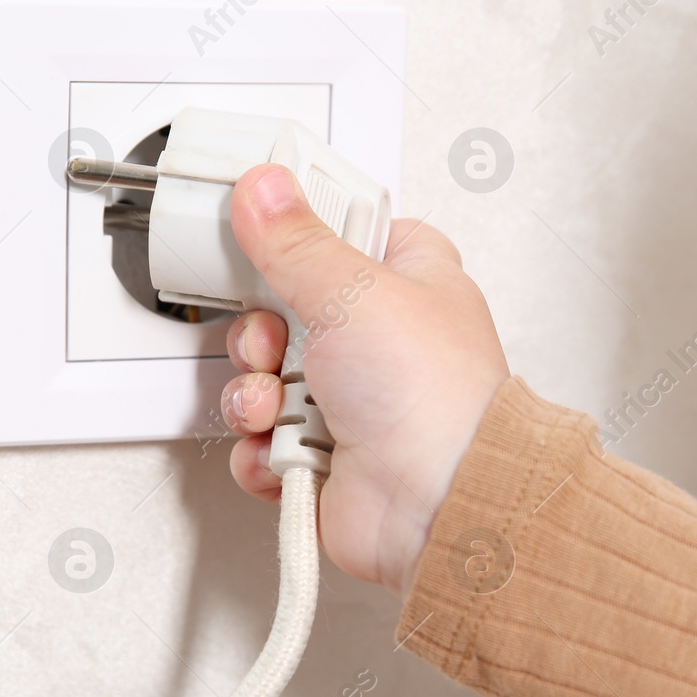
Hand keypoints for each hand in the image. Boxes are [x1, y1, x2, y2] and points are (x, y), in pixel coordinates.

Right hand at [220, 164, 509, 597]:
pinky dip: (263, 451)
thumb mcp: (353, 290)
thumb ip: (296, 240)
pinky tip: (285, 449)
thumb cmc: (435, 400)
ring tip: (278, 404)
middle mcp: (379, 341)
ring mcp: (351, 403)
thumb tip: (265, 189)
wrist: (441, 507)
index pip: (343, 232)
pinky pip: (262, 444)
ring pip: (264, 379)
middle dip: (261, 333)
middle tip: (275, 340)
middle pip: (284, 311)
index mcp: (407, 280)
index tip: (263, 233)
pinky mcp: (324, 459)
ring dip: (256, 395)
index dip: (299, 234)